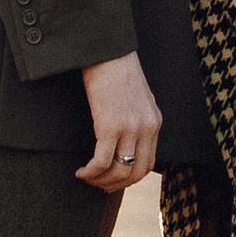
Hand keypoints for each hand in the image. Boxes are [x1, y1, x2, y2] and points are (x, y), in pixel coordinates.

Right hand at [77, 52, 159, 188]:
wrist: (106, 50)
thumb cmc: (115, 70)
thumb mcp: (136, 97)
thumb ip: (136, 119)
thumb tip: (125, 140)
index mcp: (154, 122)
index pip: (149, 164)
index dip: (129, 178)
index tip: (112, 180)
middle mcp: (147, 127)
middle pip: (135, 174)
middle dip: (114, 185)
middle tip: (97, 185)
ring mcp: (130, 128)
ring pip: (118, 172)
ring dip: (100, 181)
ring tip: (86, 178)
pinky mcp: (110, 125)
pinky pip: (101, 161)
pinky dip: (90, 172)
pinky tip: (80, 171)